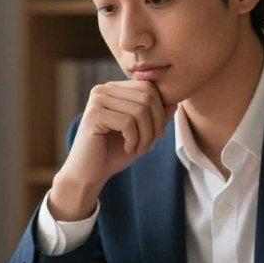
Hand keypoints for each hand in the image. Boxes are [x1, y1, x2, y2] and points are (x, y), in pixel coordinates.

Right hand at [50, 81, 175, 220]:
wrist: (88, 174)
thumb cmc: (113, 153)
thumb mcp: (143, 134)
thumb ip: (157, 117)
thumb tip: (175, 102)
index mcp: (114, 89)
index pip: (149, 88)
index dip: (160, 111)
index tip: (157, 135)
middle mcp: (104, 89)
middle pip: (147, 97)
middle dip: (155, 124)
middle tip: (149, 145)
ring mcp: (97, 100)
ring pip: (139, 111)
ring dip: (146, 135)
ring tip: (139, 149)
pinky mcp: (93, 114)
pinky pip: (128, 122)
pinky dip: (134, 140)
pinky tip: (127, 149)